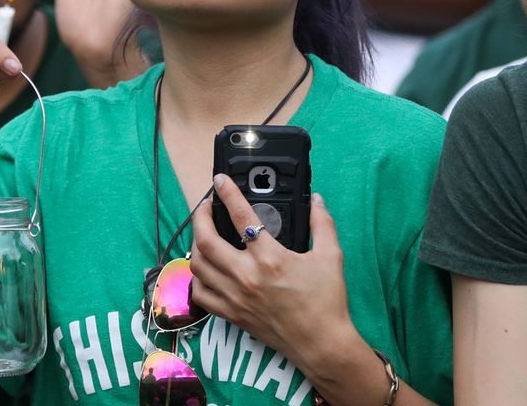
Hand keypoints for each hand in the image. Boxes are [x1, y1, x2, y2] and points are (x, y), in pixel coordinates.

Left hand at [189, 177, 352, 366]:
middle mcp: (247, 276)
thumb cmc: (327, 302)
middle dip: (200, 216)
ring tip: (204, 234)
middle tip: (206, 206)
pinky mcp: (232, 315)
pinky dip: (198, 279)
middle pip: (206, 240)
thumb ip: (322, 224)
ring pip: (198, 265)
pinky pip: (201, 294)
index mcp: (270, 258)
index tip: (219, 181)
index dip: (228, 193)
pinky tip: (206, 269)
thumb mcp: (331, 257)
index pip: (241, 216)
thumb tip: (316, 200)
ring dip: (196, 245)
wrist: (322, 344)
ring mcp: (235, 297)